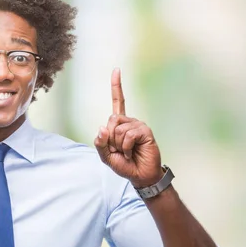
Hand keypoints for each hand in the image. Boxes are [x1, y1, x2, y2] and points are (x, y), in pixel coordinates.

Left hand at [94, 68, 163, 187]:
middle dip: (110, 139)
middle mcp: (129, 122)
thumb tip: (102, 128)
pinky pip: (128, 135)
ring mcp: (138, 125)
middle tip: (119, 150)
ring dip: (119, 145)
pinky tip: (133, 153)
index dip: (116, 86)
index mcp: (120, 125)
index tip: (117, 70)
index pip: (118, 102)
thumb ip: (100, 143)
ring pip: (118, 130)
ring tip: (127, 153)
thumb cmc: (124, 165)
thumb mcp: (106, 156)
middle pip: (111, 121)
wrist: (140, 176)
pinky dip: (126, 147)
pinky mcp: (145, 131)